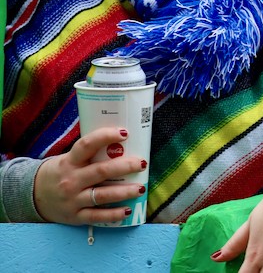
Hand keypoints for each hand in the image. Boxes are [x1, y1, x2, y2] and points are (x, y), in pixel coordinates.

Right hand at [33, 126, 147, 224]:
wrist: (33, 196)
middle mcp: (71, 180)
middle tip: (142, 163)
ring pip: (102, 195)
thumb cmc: (60, 173)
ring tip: (141, 188)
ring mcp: (73, 200)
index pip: (87, 145)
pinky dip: (114, 214)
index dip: (106, 136)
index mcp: (70, 162)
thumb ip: (90, 154)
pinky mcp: (75, 217)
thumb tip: (123, 143)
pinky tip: (128, 210)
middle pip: (101, 171)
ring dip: (125, 192)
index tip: (125, 133)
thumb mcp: (69, 159)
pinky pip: (97, 216)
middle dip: (125, 166)